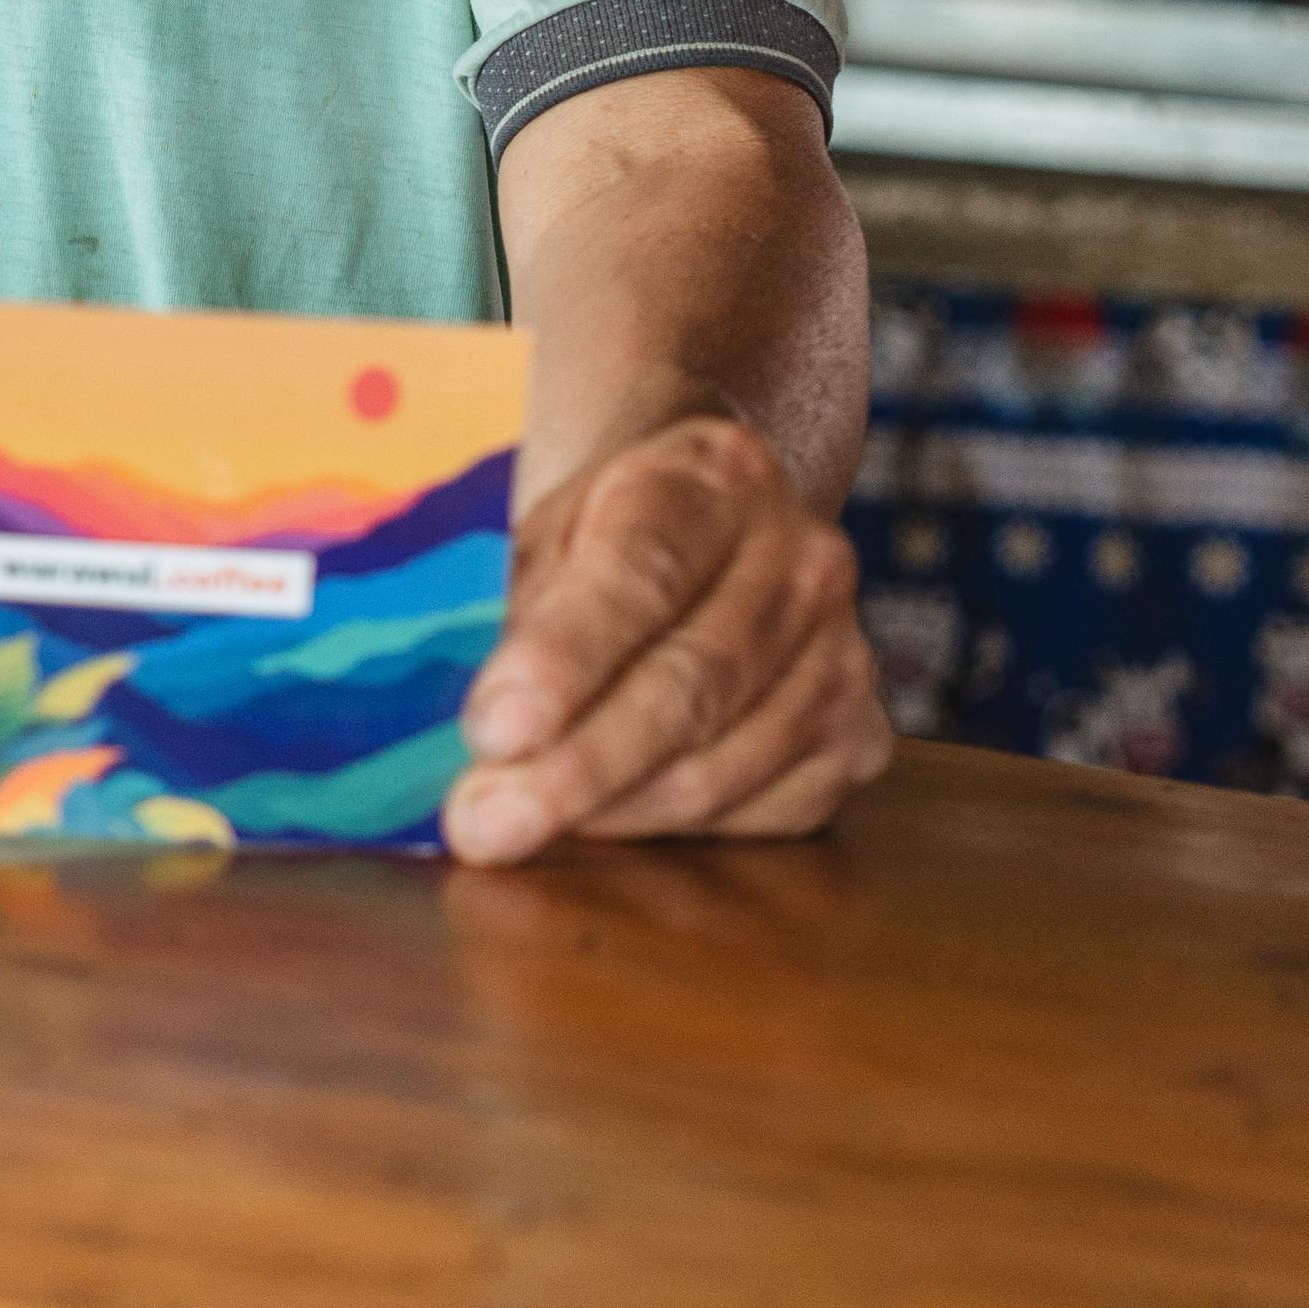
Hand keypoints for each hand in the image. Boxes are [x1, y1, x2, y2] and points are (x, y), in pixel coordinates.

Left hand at [442, 408, 889, 862]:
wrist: (715, 524)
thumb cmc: (603, 539)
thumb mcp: (543, 530)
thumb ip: (506, 609)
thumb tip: (448, 725)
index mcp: (715, 474)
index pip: (641, 571)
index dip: (564, 658)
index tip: (490, 730)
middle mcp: (802, 555)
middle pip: (691, 682)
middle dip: (577, 766)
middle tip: (484, 821)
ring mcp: (844, 649)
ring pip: (725, 764)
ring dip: (612, 813)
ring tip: (518, 828)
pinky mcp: (860, 734)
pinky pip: (766, 812)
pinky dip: (675, 833)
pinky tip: (605, 822)